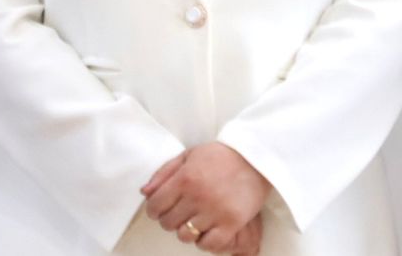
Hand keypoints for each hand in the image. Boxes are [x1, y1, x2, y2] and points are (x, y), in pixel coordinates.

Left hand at [141, 143, 272, 251]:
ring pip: (185, 236)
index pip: (154, 206)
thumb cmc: (221, 156)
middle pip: (168, 223)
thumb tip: (145, 192)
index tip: (162, 208)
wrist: (256, 157)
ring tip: (197, 220)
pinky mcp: (232, 222)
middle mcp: (197, 196)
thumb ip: (164, 173)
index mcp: (185, 178)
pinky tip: (210, 230)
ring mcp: (215, 211)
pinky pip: (209, 245)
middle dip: (171, 219)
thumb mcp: (189, 155)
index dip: (155, 209)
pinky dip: (206, 241)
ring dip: (188, 230)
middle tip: (183, 212)